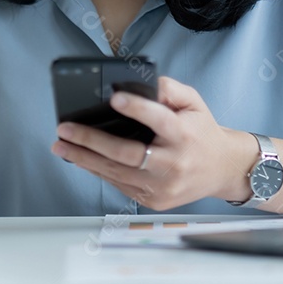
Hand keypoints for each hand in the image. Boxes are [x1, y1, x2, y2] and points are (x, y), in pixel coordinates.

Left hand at [50, 76, 252, 209]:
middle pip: (128, 154)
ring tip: (61, 145)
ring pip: (117, 173)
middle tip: (66, 129)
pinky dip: (98, 170)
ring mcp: (163, 187)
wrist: (221, 170)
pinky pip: (120, 184)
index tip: (114, 98)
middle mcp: (173, 164)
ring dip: (84, 159)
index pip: (159, 120)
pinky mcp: (154, 200)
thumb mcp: (193, 103)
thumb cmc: (201, 131)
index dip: (137, 109)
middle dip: (92, 141)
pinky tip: (80, 159)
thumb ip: (169, 89)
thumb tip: (139, 83)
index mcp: (185, 136)